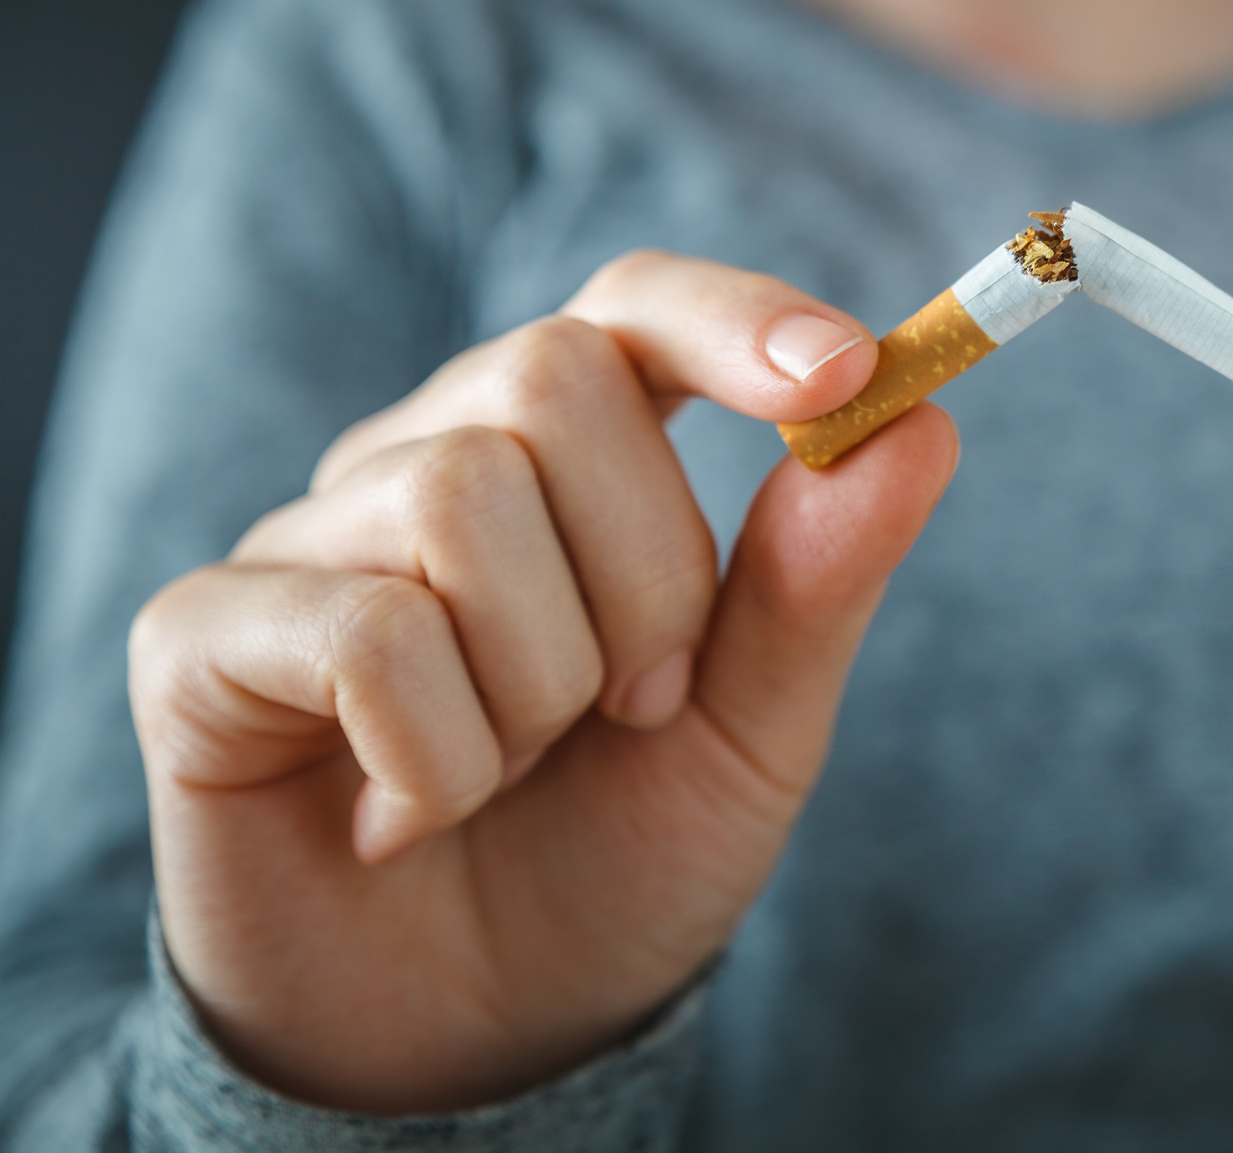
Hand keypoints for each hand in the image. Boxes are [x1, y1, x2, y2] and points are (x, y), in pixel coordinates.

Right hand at [129, 252, 957, 1112]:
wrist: (481, 1035)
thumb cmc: (617, 855)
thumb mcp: (751, 729)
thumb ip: (819, 581)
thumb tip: (921, 422)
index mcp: (565, 463)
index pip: (631, 307)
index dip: (732, 317)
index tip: (848, 372)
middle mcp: (424, 465)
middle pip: (553, 379)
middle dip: (647, 575)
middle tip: (636, 708)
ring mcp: (308, 543)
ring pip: (461, 497)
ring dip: (542, 681)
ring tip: (517, 770)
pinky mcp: (202, 638)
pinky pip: (361, 630)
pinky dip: (439, 756)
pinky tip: (410, 819)